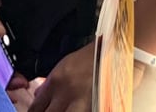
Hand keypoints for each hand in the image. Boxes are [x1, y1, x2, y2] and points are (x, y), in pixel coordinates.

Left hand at [28, 43, 145, 111]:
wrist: (119, 50)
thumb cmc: (94, 56)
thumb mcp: (66, 64)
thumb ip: (50, 82)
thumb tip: (38, 95)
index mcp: (56, 81)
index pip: (36, 107)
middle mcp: (66, 93)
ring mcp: (83, 103)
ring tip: (64, 111)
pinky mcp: (98, 106)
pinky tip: (80, 110)